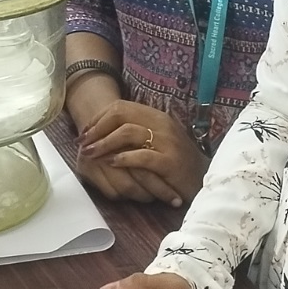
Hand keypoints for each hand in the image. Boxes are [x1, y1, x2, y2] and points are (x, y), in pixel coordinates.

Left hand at [77, 101, 207, 207]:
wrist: (205, 181)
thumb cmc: (177, 164)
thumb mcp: (157, 142)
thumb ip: (137, 135)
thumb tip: (105, 134)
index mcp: (157, 117)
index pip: (121, 107)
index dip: (98, 119)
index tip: (85, 133)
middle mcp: (162, 125)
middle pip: (121, 115)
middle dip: (97, 129)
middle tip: (82, 143)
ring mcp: (168, 142)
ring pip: (128, 132)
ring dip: (104, 143)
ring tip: (91, 153)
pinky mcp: (170, 162)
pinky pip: (142, 156)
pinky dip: (124, 158)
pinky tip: (112, 163)